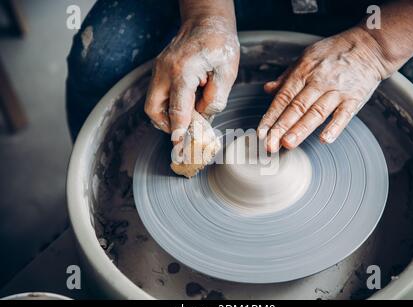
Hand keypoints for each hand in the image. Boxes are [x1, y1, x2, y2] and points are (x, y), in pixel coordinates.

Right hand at [144, 16, 239, 141]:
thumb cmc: (219, 44)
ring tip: (187, 117)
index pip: (177, 110)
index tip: (180, 148)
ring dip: (166, 116)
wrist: (207, 21)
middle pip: (153, 110)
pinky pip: (157, 94)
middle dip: (167, 126)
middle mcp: (165, 71)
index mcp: (183, 72)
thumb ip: (216, 99)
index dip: (179, 132)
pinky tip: (185, 103)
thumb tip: (204, 118)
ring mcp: (159, 69)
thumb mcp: (227, 73)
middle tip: (184, 131)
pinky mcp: (160, 69)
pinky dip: (167, 104)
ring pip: (152, 103)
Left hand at [257, 27, 392, 151]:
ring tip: (287, 143)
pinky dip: (335, 127)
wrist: (370, 45)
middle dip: (281, 127)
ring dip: (301, 129)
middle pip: (296, 107)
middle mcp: (318, 81)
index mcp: (304, 71)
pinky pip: (344, 114)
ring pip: (316, 112)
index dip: (270, 116)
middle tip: (269, 144)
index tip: (261, 132)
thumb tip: (268, 89)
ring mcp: (337, 91)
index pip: (283, 97)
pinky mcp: (355, 98)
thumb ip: (287, 76)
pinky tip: (324, 139)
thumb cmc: (335, 52)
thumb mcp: (307, 57)